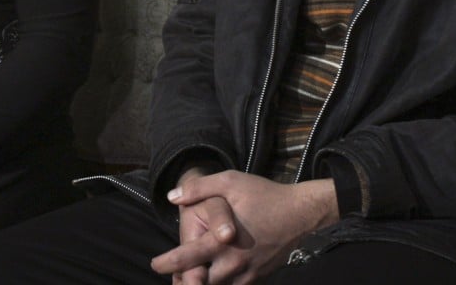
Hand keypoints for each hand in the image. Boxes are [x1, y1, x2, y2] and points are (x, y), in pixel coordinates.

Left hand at [151, 171, 339, 283]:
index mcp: (221, 242)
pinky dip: (224, 284)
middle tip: (175, 276)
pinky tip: (218, 275)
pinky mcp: (259, 276)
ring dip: (205, 283)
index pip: (186, 259)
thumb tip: (172, 197)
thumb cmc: (264, 195)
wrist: (300, 212)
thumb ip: (199, 189)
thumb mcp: (230, 182)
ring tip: (193, 277)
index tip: (155, 264)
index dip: (167, 264)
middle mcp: (233, 262)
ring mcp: (248, 272)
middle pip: (201, 282)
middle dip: (185, 281)